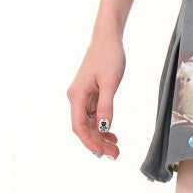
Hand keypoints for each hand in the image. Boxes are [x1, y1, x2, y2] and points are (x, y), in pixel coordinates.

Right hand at [67, 34, 125, 157]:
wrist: (108, 37)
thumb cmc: (109, 56)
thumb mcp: (111, 82)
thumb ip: (106, 106)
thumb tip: (103, 129)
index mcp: (77, 96)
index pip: (79, 127)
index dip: (90, 142)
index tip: (103, 153)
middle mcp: (76, 97)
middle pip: (84, 127)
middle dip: (98, 142)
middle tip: (115, 154)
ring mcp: (82, 95)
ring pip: (89, 122)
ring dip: (100, 135)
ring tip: (115, 147)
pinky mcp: (90, 92)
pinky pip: (93, 114)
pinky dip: (102, 124)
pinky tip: (111, 132)